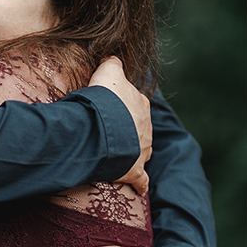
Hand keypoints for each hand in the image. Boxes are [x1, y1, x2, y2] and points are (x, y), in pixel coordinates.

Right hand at [88, 57, 151, 193]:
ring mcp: (142, 150)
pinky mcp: (134, 170)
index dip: (122, 104)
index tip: (110, 107)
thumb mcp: (108, 71)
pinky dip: (140, 184)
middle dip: (128, 129)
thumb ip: (113, 63)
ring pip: (141, 151)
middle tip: (111, 131)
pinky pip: (140, 179)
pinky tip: (139, 189)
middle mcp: (146, 128)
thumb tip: (114, 58)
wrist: (101, 128)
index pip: (135, 102)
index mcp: (141, 105)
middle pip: (138, 128)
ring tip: (119, 153)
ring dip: (133, 152)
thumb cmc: (104, 99)